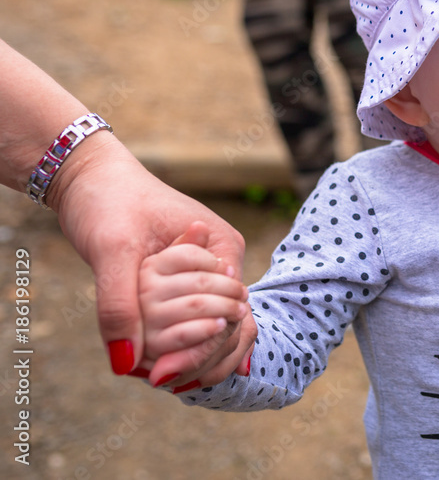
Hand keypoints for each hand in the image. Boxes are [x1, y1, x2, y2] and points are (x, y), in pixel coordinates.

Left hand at [48, 132, 254, 384]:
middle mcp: (223, 260)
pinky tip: (157, 363)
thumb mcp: (111, 251)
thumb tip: (126, 363)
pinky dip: (177, 340)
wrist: (90, 175)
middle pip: (227, 324)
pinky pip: (191, 316)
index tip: (163, 378)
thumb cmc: (107, 200)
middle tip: (159, 383)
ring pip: (211, 324)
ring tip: (158, 379)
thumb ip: (120, 305)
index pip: (228, 314)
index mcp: (223, 248)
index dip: (201, 350)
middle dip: (199, 358)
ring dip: (190, 353)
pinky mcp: (185, 276)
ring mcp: (206, 269)